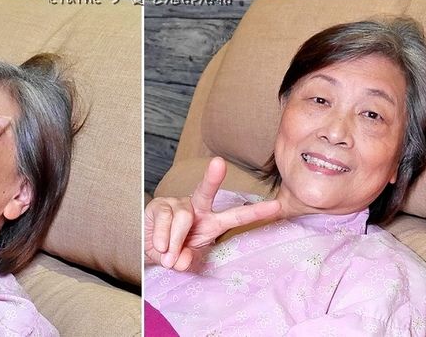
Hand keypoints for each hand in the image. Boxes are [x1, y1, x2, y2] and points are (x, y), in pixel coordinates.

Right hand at [144, 157, 280, 270]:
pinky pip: (165, 220)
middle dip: (213, 178)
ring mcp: (178, 204)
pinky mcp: (160, 205)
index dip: (256, 212)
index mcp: (212, 222)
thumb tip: (180, 260)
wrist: (148, 247)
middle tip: (218, 163)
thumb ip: (186, 262)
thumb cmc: (173, 251)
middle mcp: (197, 208)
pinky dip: (162, 238)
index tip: (276, 206)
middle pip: (206, 191)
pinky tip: (159, 246)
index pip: (236, 216)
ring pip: (183, 217)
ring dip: (175, 241)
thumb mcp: (185, 260)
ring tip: (167, 254)